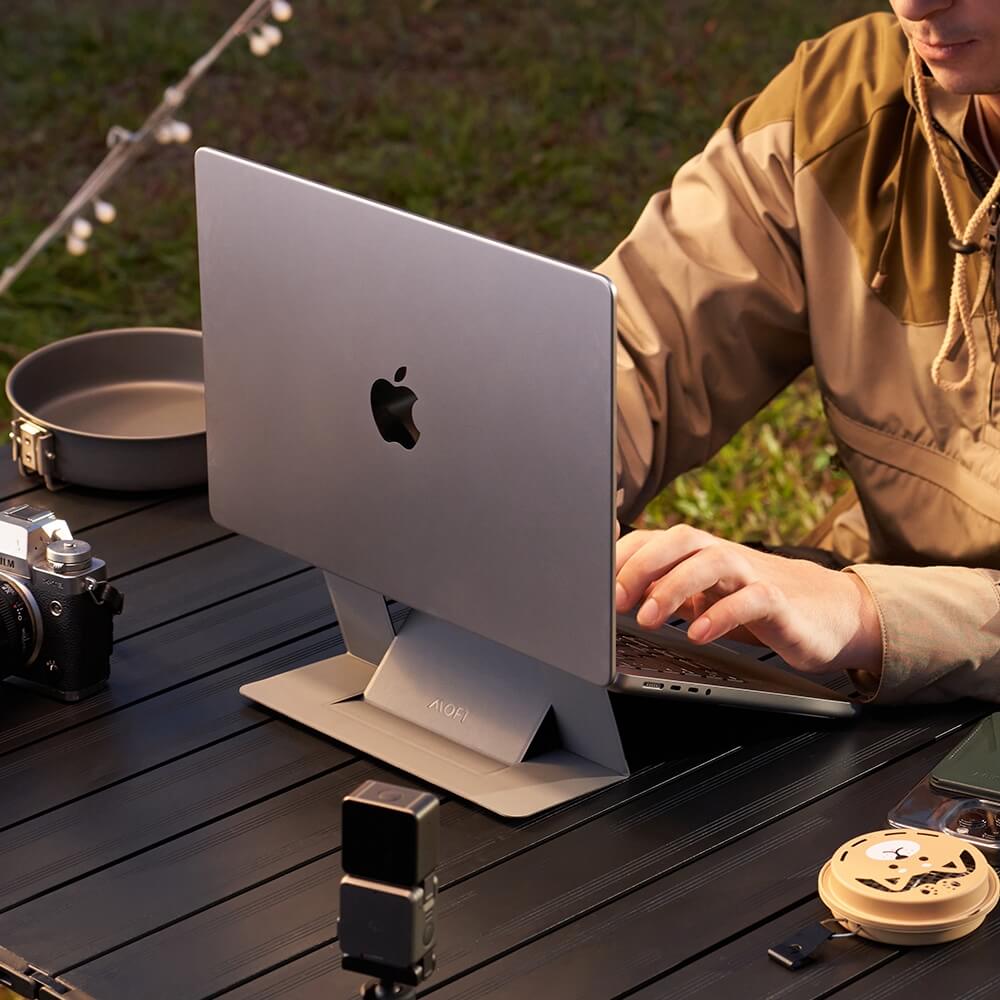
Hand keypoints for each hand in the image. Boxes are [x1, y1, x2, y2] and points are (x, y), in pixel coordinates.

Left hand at [615, 525, 881, 675]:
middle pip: (679, 541)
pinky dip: (720, 616)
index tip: (595, 585)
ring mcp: (753, 575)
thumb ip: (667, 589)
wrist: (829, 613)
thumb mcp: (705, 596)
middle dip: (642, 567)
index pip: (653, 539)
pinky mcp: (779, 602)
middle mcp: (724, 555)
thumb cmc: (757, 602)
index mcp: (700, 553)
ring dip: (674, 588)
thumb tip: (615, 595)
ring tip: (649, 618)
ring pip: (712, 563)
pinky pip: (750, 601)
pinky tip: (697, 634)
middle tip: (616, 601)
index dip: (622, 557)